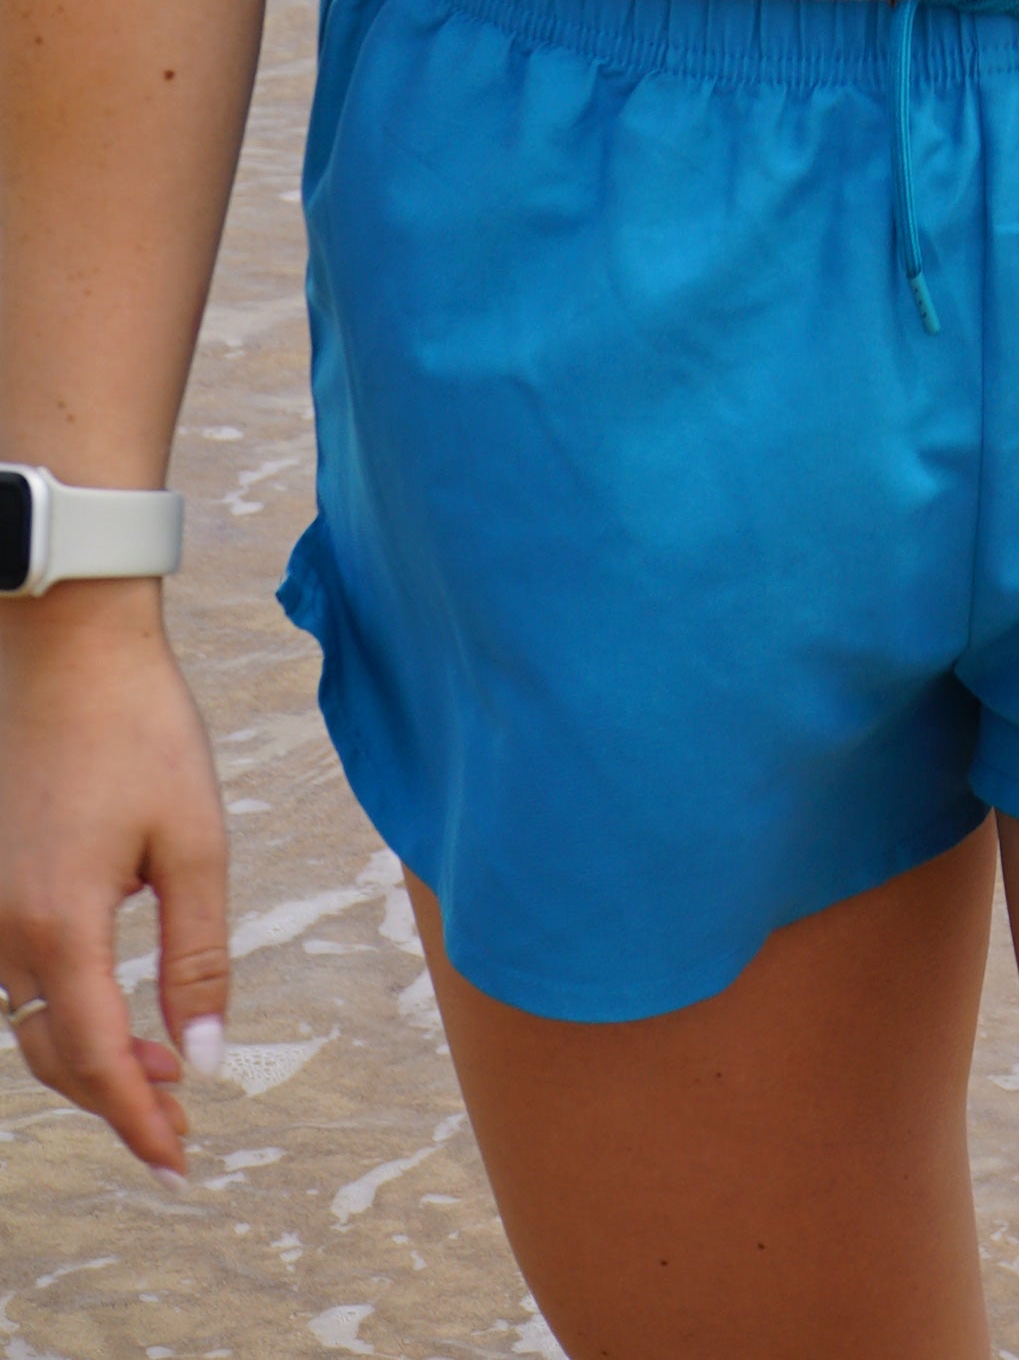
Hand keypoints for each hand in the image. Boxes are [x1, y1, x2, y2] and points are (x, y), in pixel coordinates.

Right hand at [0, 580, 228, 1174]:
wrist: (67, 646)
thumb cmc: (142, 729)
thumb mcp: (195, 842)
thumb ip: (199, 954)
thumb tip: (206, 1052)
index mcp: (57, 925)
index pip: (95, 1058)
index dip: (137, 1119)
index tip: (179, 1162)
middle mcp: (0, 928)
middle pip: (53, 1053)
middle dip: (116, 1098)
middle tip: (182, 1124)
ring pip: (25, 1020)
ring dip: (87, 1053)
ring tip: (163, 1067)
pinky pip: (10, 976)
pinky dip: (57, 1007)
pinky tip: (110, 1003)